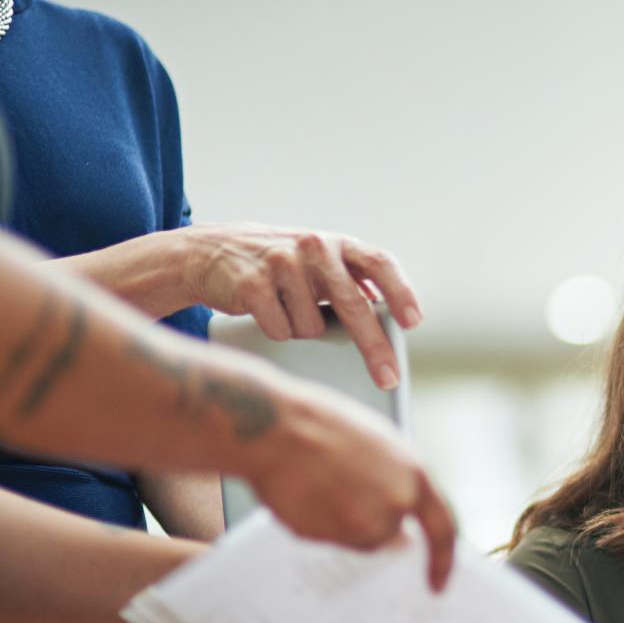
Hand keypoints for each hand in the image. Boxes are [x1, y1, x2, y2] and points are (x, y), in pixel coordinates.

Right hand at [179, 223, 422, 388]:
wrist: (210, 252)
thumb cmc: (279, 265)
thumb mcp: (318, 262)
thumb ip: (352, 280)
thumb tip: (391, 317)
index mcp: (336, 243)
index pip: (379, 262)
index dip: (400, 292)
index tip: (412, 323)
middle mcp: (313, 247)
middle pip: (353, 305)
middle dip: (374, 347)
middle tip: (388, 379)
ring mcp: (281, 263)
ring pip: (312, 328)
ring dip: (303, 331)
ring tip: (287, 310)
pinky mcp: (251, 283)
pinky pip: (280, 331)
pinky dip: (277, 333)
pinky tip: (265, 313)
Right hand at [241, 377, 455, 589]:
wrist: (274, 427)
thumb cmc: (322, 425)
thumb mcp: (379, 446)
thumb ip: (398, 484)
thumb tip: (400, 518)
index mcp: (415, 477)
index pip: (442, 530)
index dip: (442, 560)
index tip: (438, 584)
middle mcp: (395, 505)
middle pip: (387, 534)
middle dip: (367, 519)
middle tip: (341, 490)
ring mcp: (362, 523)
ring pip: (355, 538)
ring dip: (340, 521)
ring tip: (320, 483)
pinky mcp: (329, 536)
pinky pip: (326, 539)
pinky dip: (316, 524)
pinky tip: (304, 493)